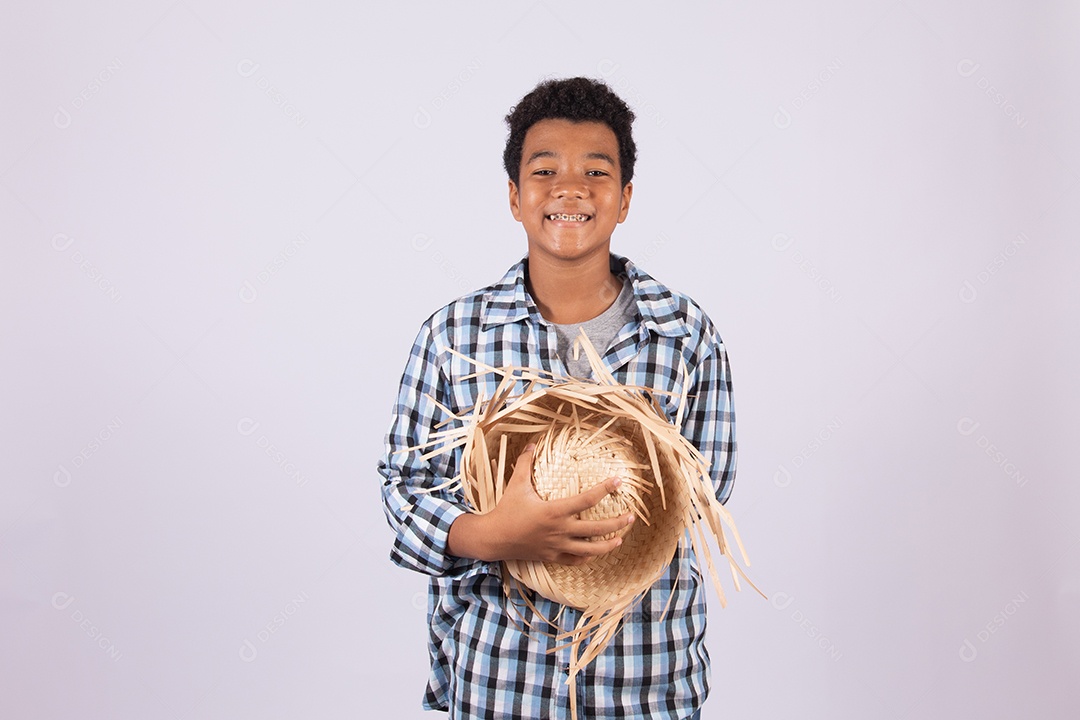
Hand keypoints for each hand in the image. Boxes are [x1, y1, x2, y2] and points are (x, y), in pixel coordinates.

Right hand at [448, 443, 634, 564]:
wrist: (493, 538)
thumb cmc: (506, 509)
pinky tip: (596, 552)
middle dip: (617, 523)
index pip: (587, 500)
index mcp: (554, 511)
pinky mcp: (552, 557)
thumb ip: (525, 463)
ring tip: (621, 538)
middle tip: (631, 516)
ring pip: (590, 550)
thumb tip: (531, 444)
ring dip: (608, 544)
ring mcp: (557, 546)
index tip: (618, 481)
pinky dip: (588, 557)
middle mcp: (560, 530)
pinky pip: (575, 561)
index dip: (605, 489)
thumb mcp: (516, 484)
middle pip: (596, 529)